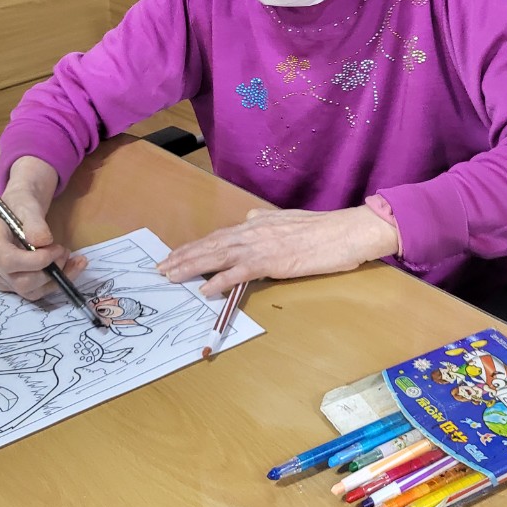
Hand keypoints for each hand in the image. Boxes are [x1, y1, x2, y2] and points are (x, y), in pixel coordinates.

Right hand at [0, 156, 86, 300]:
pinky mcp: (9, 283)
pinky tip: (69, 269)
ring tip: (71, 260)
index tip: (57, 249)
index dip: (36, 261)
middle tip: (65, 251)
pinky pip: (32, 291)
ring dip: (55, 279)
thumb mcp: (29, 204)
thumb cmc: (22, 203)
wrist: (19, 208)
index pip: (9, 261)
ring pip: (28, 291)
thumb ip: (35, 222)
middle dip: (48, 270)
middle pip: (19, 281)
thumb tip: (44, 241)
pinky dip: (53, 283)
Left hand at [157, 205, 399, 296]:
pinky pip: (239, 272)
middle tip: (160, 267)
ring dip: (191, 266)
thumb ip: (267, 221)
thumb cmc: (324, 230)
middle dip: (183, 256)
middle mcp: (253, 230)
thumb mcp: (289, 220)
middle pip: (211, 244)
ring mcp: (261, 245)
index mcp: (257, 222)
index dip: (195, 245)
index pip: (218, 235)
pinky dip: (219, 280)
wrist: (346, 232)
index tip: (175, 254)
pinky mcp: (272, 261)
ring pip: (217, 255)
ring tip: (171, 275)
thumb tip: (250, 218)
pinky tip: (204, 288)